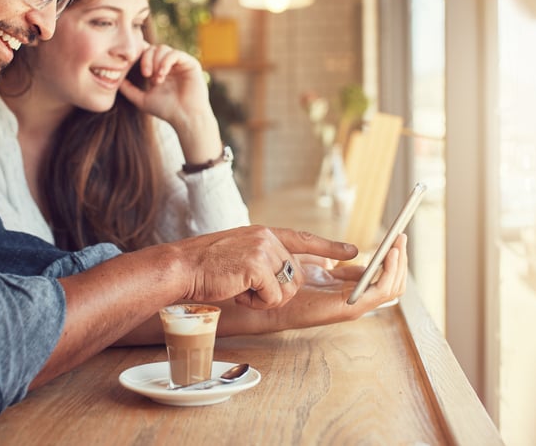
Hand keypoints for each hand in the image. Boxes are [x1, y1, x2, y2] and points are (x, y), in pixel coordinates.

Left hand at [117, 44, 211, 129]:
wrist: (185, 118)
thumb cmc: (166, 110)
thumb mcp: (142, 99)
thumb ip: (128, 90)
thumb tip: (114, 81)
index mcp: (159, 69)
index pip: (146, 53)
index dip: (138, 55)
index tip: (133, 66)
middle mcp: (170, 64)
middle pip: (153, 48)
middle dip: (146, 59)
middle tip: (145, 74)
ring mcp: (180, 62)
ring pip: (163, 48)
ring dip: (156, 62)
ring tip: (156, 79)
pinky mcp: (190, 63)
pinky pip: (175, 54)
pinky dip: (166, 62)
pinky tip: (162, 75)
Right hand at [173, 226, 358, 309]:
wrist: (182, 267)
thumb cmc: (205, 267)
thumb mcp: (240, 253)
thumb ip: (265, 256)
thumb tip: (289, 269)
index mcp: (264, 233)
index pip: (303, 239)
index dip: (329, 247)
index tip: (353, 251)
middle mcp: (268, 238)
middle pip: (295, 275)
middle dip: (275, 290)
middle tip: (245, 287)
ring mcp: (264, 249)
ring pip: (287, 288)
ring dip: (264, 297)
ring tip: (238, 287)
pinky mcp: (258, 266)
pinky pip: (273, 296)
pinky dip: (256, 302)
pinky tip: (236, 291)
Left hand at [275, 234, 408, 326]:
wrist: (267, 292)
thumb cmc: (284, 277)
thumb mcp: (314, 259)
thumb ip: (334, 255)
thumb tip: (354, 252)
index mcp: (347, 285)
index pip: (379, 273)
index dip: (391, 255)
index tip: (397, 236)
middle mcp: (354, 296)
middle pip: (390, 281)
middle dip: (400, 259)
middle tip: (401, 236)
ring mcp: (354, 304)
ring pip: (391, 288)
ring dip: (399, 265)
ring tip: (397, 244)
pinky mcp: (349, 308)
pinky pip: (379, 292)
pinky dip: (389, 274)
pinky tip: (389, 256)